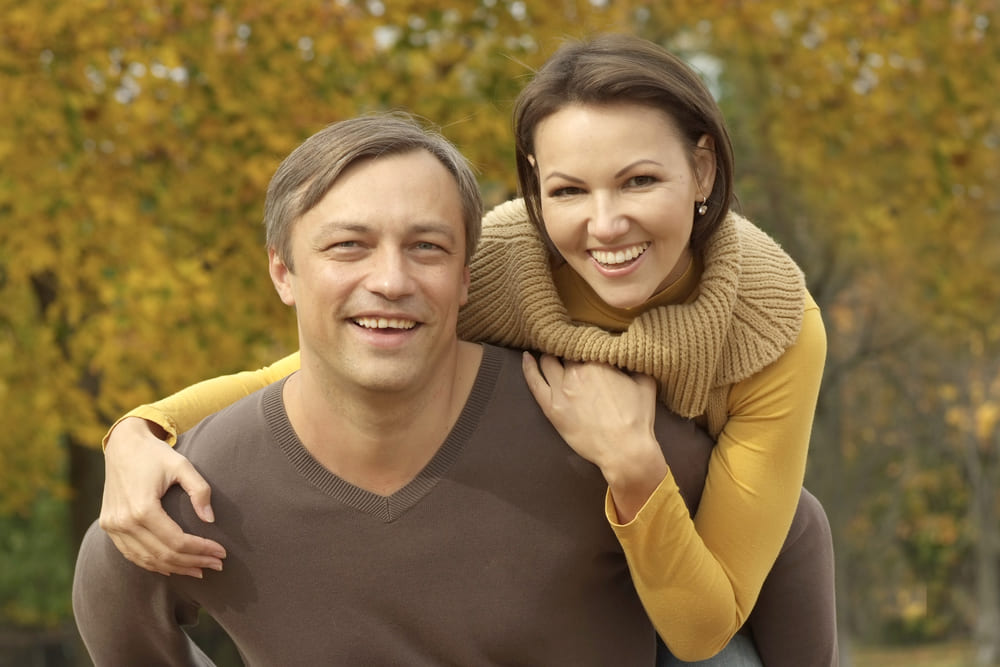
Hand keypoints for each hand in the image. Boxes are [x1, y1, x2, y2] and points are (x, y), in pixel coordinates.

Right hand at [99, 417, 225, 576]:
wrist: (123, 445)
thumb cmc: (156, 454)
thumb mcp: (182, 465)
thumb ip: (199, 490)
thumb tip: (210, 520)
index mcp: (142, 508)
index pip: (176, 541)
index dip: (201, 549)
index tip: (221, 553)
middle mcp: (123, 521)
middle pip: (163, 554)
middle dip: (193, 562)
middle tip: (217, 565)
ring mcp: (112, 526)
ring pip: (147, 559)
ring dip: (175, 568)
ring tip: (200, 570)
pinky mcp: (108, 526)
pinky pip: (131, 554)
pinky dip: (152, 563)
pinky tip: (172, 567)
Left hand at [521, 352, 667, 521]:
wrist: (624, 450)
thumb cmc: (637, 418)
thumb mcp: (646, 383)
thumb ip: (635, 363)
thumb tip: (630, 352)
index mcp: (598, 361)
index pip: (584, 340)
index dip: (584, 338)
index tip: (585, 339)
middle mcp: (576, 371)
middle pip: (564, 350)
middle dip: (567, 346)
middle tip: (568, 346)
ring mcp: (561, 389)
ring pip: (547, 361)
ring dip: (549, 353)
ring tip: (550, 351)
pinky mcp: (551, 407)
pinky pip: (534, 382)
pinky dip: (528, 367)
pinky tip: (526, 357)